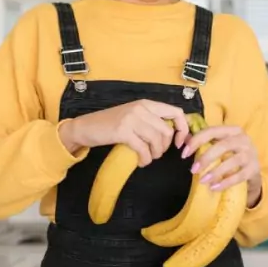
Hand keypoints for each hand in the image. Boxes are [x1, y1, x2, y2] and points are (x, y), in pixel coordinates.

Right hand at [59, 99, 189, 166]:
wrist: (85, 127)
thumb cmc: (110, 124)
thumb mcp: (133, 117)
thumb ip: (151, 121)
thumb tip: (172, 134)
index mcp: (146, 104)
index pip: (176, 112)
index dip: (182, 129)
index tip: (178, 143)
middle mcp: (141, 108)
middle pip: (167, 131)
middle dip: (165, 147)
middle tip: (155, 153)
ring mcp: (132, 119)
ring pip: (157, 140)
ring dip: (155, 154)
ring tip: (147, 158)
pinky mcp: (123, 131)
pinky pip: (143, 149)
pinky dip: (145, 159)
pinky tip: (140, 162)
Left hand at [181, 126, 261, 207]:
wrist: (253, 169)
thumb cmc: (232, 154)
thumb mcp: (220, 145)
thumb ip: (204, 142)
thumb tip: (184, 140)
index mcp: (232, 130)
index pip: (212, 131)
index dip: (196, 141)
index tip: (184, 154)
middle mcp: (243, 139)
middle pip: (223, 146)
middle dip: (206, 158)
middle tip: (193, 169)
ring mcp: (250, 154)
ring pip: (232, 161)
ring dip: (215, 171)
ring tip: (202, 180)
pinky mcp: (254, 169)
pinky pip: (239, 176)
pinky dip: (225, 182)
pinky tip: (214, 188)